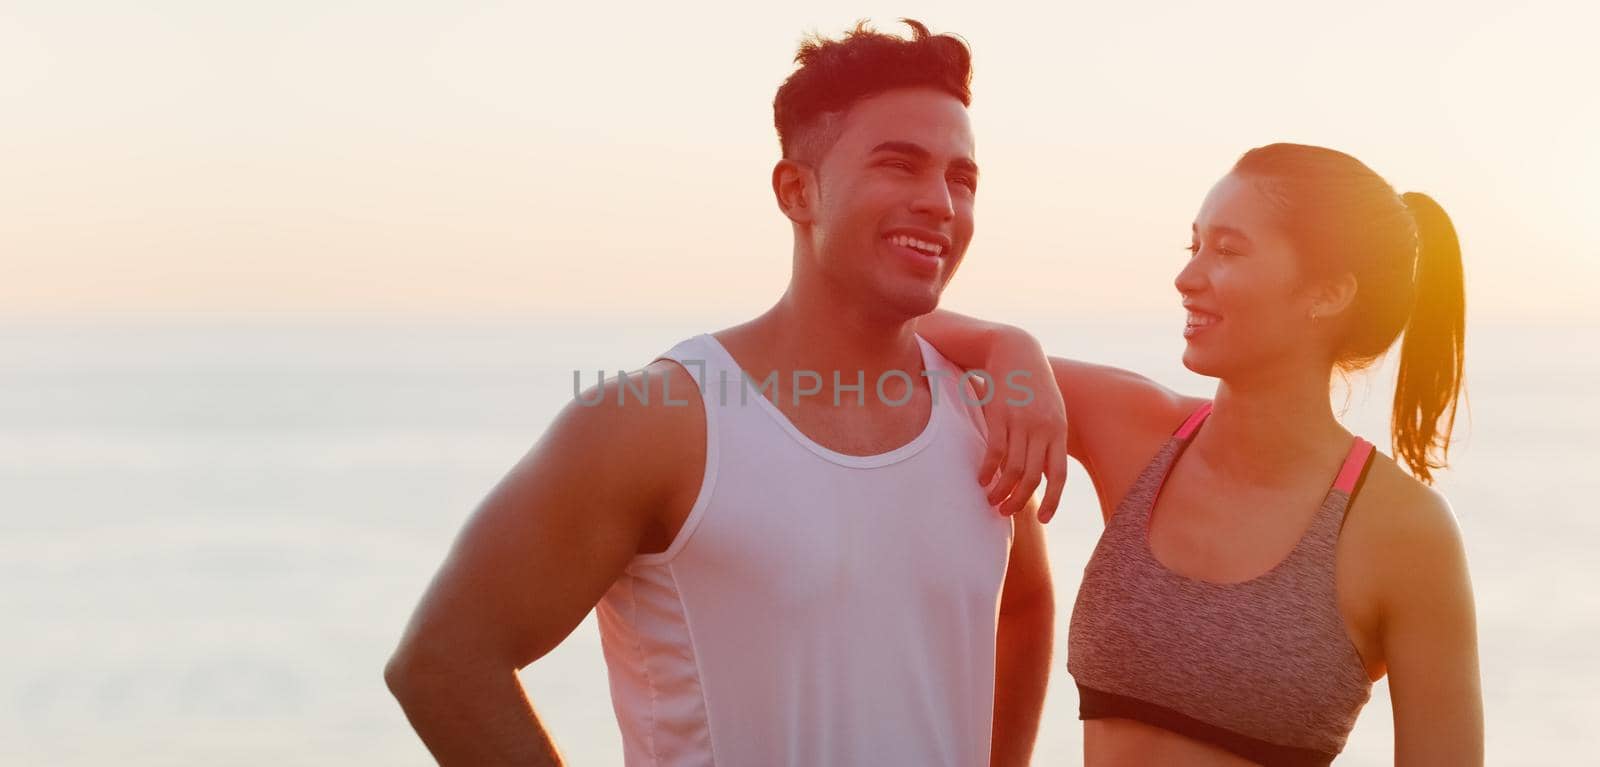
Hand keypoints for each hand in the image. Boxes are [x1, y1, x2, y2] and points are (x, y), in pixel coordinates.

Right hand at [976, 330, 1067, 521]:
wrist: (1014, 350)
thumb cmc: (1032, 384)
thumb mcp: (1050, 410)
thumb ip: (1049, 440)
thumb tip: (1045, 475)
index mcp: (1058, 430)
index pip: (1058, 474)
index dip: (1052, 500)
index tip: (1043, 519)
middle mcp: (1042, 429)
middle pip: (1032, 477)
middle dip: (1018, 500)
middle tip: (1004, 511)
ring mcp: (1020, 422)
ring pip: (1011, 468)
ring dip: (1000, 490)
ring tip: (990, 500)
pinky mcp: (999, 415)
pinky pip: (994, 451)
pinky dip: (987, 470)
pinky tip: (980, 479)